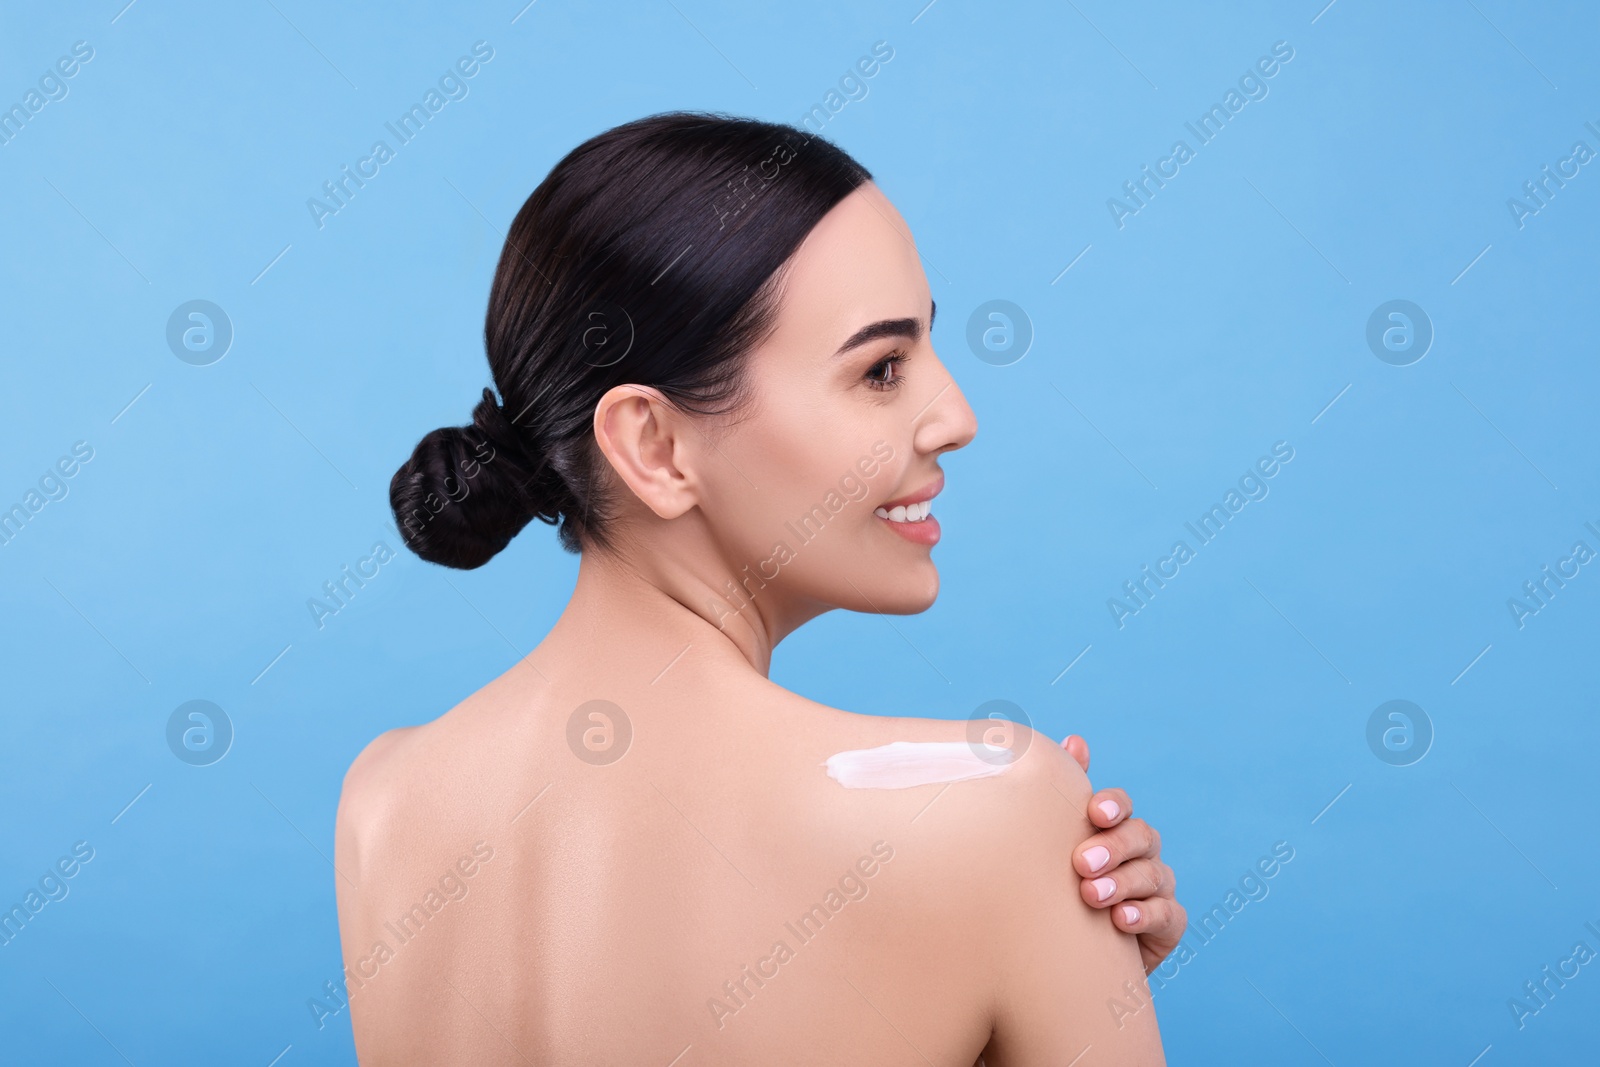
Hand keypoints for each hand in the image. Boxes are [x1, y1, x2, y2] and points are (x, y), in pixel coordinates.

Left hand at [1062, 734, 1184, 974]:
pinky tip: (1122, 919)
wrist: (1067, 952)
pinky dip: (1146, 915)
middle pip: (1140, 837)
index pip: (1121, 807)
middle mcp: (1140, 853)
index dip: (1114, 805)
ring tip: (1091, 896)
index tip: (1095, 813)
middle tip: (1081, 864)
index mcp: (1114, 829)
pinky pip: (1168, 915)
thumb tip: (1074, 741)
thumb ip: (1064, 794)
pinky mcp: (1167, 926)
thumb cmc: (1058, 889)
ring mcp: (1157, 888)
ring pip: (1152, 875)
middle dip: (1113, 847)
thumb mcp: (1055, 843)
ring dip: (1122, 883)